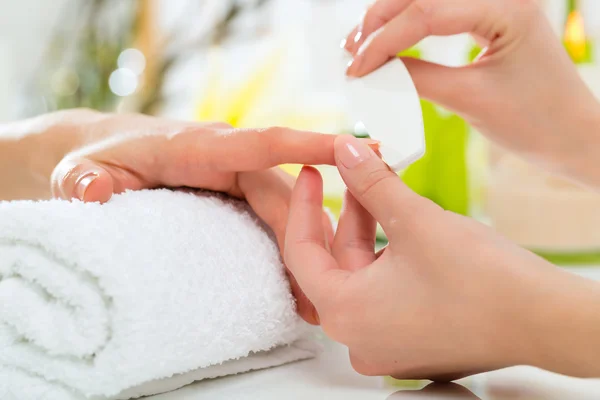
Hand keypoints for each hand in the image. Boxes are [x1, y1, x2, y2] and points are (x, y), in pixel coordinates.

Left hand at [40, 109, 339, 323]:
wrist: (102, 150)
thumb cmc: (97, 157)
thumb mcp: (81, 170)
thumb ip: (84, 180)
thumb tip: (94, 191)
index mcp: (201, 146)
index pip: (263, 143)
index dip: (310, 144)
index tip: (352, 149)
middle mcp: (227, 156)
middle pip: (284, 194)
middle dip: (309, 239)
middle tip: (321, 294)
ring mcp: (234, 174)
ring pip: (285, 207)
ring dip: (305, 248)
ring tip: (313, 300)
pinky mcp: (235, 190)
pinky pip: (273, 215)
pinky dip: (290, 245)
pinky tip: (295, 278)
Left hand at [285, 135, 599, 378]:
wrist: (546, 320)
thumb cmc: (481, 277)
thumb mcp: (415, 219)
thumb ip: (370, 182)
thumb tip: (344, 149)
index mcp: (345, 313)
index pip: (301, 252)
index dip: (303, 204)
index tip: (309, 171)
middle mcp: (359, 337)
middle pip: (336, 262)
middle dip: (345, 211)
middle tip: (353, 168)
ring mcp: (387, 344)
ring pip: (363, 274)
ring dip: (369, 228)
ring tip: (381, 184)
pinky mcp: (413, 341)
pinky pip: (385, 291)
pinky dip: (388, 255)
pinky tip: (401, 220)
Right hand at [342, 0, 599, 186]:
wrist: (571, 134)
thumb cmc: (534, 122)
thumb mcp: (467, 100)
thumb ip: (416, 79)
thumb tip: (372, 70)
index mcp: (507, 7)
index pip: (426, 11)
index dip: (383, 39)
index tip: (356, 67)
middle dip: (379, 21)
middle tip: (351, 52)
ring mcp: (496, 1)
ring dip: (389, 19)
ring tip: (361, 48)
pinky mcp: (490, 15)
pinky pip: (439, 10)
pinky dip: (408, 25)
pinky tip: (388, 42)